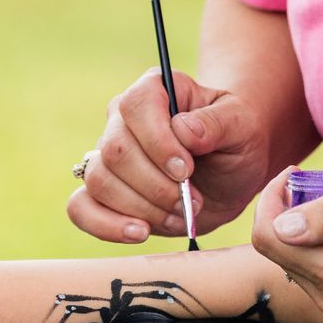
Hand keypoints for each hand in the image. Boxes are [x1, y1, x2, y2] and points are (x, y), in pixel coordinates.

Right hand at [67, 68, 274, 242]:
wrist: (231, 172)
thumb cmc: (236, 140)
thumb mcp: (243, 126)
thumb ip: (218, 123)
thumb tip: (184, 130)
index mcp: (155, 90)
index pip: (136, 106)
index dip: (157, 142)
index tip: (187, 170)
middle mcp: (122, 119)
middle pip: (115, 150)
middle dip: (156, 186)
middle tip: (191, 201)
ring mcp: (106, 155)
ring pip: (99, 181)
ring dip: (142, 208)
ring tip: (179, 215)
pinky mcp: (102, 192)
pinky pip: (80, 207)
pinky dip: (105, 225)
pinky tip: (140, 232)